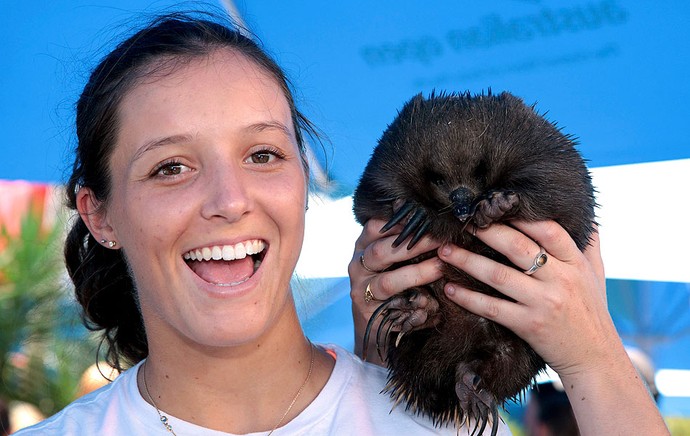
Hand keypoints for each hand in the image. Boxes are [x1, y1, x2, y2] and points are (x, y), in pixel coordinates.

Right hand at [348, 219, 442, 363]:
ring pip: (388, 280)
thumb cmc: (394, 283)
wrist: (378, 324)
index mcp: (363, 246)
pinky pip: (393, 302)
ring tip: (440, 266)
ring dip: (417, 273)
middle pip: (380, 250)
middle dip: (413, 244)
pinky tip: (433, 301)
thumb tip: (439, 225)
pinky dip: (415, 301)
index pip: (375, 226)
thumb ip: (407, 243)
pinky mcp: (367, 309)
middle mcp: (358, 265)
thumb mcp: (396, 260)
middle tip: (440, 240)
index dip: (398, 222)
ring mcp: (361, 288)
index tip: (425, 219)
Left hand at [437, 220, 611, 375]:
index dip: (519, 215)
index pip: (548, 229)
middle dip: (485, 231)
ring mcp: (543, 303)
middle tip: (459, 223)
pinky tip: (450, 288)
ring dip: (467, 261)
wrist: (596, 359)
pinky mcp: (529, 325)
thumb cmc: (591, 312)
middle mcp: (560, 279)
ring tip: (444, 251)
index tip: (492, 206)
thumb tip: (584, 213)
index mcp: (575, 262)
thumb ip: (589, 244)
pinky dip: (468, 298)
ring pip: (498, 275)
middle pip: (516, 247)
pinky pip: (492, 308)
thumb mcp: (597, 274)